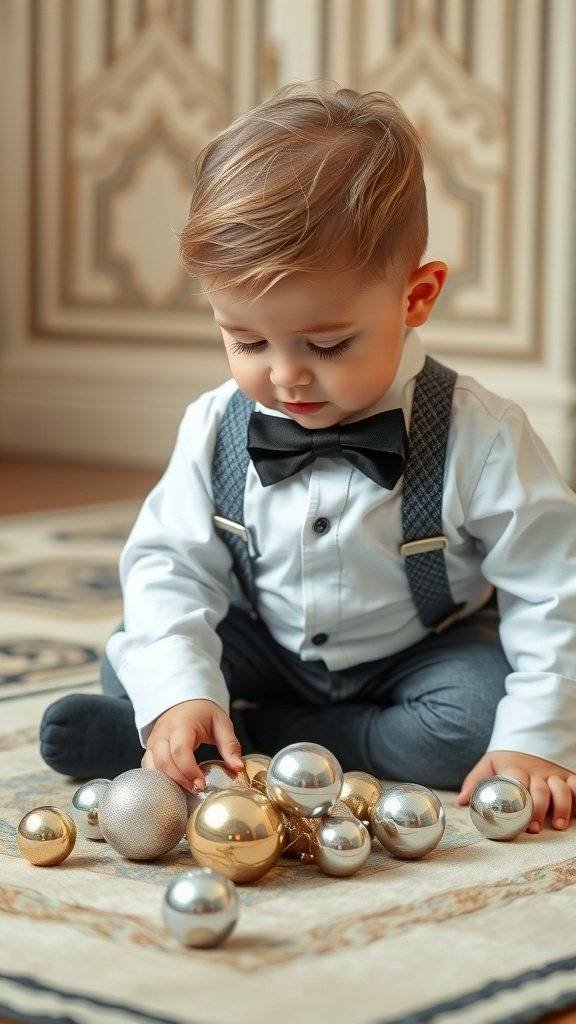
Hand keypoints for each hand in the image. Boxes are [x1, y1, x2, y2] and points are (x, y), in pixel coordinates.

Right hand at [141, 698, 242, 792]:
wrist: (184, 701)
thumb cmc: (202, 712)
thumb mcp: (221, 723)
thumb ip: (230, 745)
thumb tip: (238, 768)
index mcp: (181, 725)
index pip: (180, 750)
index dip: (189, 770)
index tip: (202, 784)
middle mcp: (163, 733)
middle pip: (163, 761)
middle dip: (180, 780)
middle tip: (197, 789)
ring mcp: (153, 741)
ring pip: (152, 767)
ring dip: (168, 782)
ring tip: (186, 790)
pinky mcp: (149, 749)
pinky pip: (148, 768)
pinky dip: (158, 780)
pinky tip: (174, 787)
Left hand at [456, 750, 575, 833]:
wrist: (529, 742)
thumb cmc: (507, 761)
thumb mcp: (489, 765)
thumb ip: (475, 782)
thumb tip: (460, 801)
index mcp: (516, 770)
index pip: (518, 781)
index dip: (518, 799)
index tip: (517, 818)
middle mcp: (537, 773)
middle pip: (541, 790)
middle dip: (538, 810)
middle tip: (534, 828)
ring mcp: (554, 776)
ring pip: (562, 789)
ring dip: (562, 807)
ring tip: (558, 825)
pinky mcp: (568, 778)